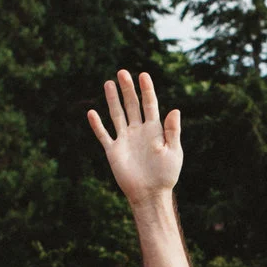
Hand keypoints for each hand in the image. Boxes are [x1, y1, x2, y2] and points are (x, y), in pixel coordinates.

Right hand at [87, 69, 181, 206]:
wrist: (150, 194)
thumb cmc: (166, 175)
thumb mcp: (174, 152)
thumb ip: (173, 131)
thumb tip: (175, 109)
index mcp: (154, 130)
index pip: (150, 105)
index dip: (147, 90)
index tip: (143, 75)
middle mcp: (138, 131)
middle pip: (132, 105)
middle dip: (127, 89)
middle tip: (122, 72)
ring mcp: (125, 140)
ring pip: (117, 115)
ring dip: (113, 100)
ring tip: (108, 83)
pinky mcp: (113, 151)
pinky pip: (104, 135)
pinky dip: (97, 125)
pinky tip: (92, 112)